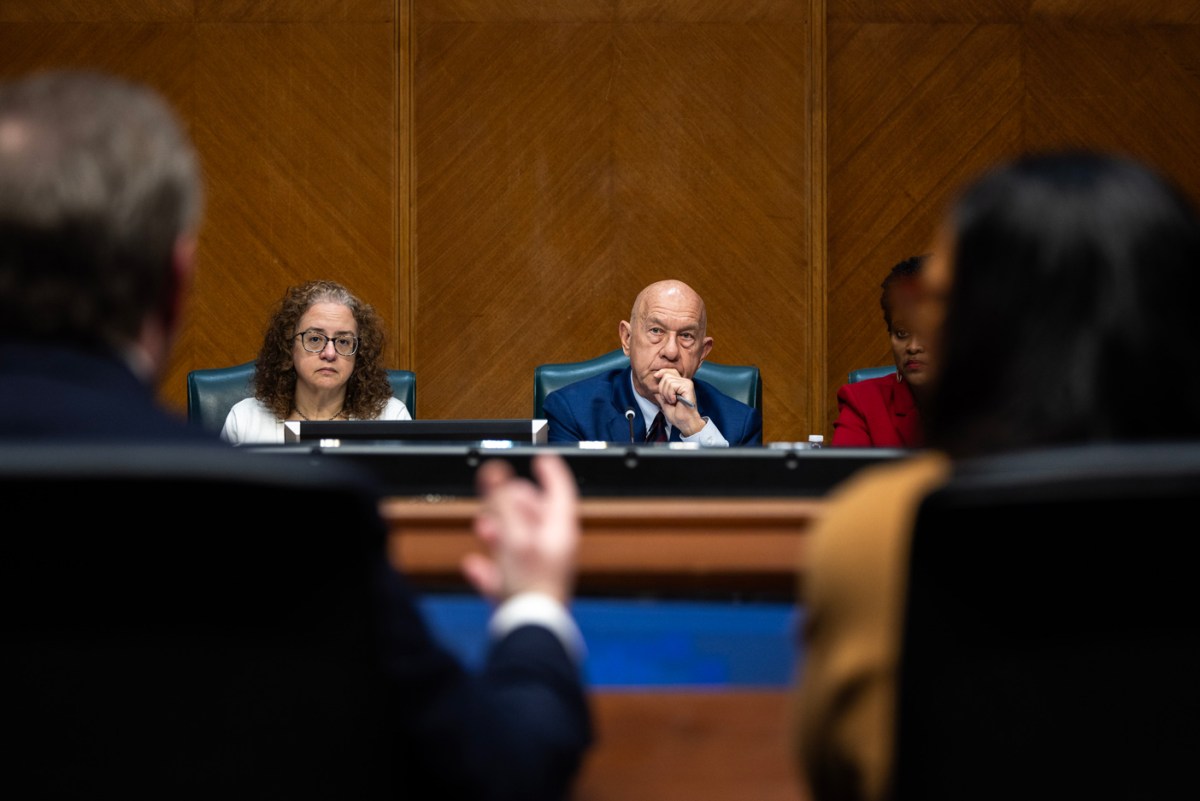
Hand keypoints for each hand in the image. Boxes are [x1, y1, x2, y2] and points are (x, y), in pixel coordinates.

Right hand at [462, 453, 580, 604]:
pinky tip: (476, 567)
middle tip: (495, 496)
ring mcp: (540, 568)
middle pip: (534, 514)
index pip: (560, 490)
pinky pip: (505, 570)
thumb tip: (496, 472)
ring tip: (484, 528)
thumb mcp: (514, 536)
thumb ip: (503, 503)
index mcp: (560, 529)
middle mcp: (554, 547)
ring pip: (518, 540)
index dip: (551, 472)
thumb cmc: (530, 585)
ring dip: (498, 532)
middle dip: (510, 505)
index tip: (542, 458)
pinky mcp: (525, 589)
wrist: (528, 630)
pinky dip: (490, 566)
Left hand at [652, 368, 704, 435]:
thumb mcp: (665, 404)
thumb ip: (661, 396)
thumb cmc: (679, 416)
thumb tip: (655, 390)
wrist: (686, 423)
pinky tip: (675, 400)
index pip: (670, 371)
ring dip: (666, 393)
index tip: (655, 376)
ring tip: (672, 401)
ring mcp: (687, 383)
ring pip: (668, 380)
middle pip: (667, 375)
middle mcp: (685, 382)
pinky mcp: (688, 386)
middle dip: (662, 388)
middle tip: (667, 399)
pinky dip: (670, 394)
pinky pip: (672, 385)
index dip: (662, 372)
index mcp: (680, 385)